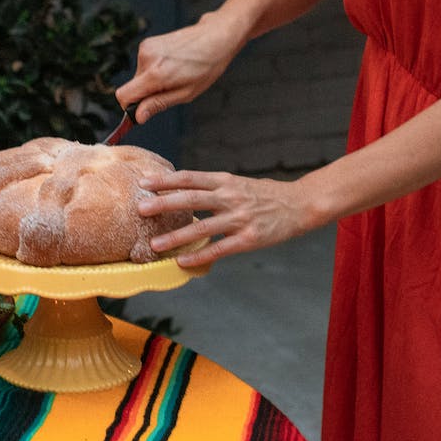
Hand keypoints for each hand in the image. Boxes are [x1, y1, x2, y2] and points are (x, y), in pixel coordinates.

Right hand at [115, 14, 242, 123]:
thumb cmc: (207, 66)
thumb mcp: (187, 93)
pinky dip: (154, 69)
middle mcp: (146, 59)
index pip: (123, 96)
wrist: (215, 36)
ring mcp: (145, 48)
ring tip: (175, 72)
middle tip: (172, 87)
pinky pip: (144, 65)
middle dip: (147, 93)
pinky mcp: (147, 42)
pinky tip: (173, 63)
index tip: (141, 111)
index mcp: (156, 74)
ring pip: (139, 76)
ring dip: (152, 80)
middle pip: (132, 86)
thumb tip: (138, 116)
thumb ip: (158, 104)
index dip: (129, 108)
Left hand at [136, 169, 314, 267]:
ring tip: (155, 244)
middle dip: (164, 204)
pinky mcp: (249, 238)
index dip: (165, 180)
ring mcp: (239, 218)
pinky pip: (219, 249)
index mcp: (224, 180)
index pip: (189, 178)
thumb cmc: (263, 195)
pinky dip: (200, 256)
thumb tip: (180, 190)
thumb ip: (212, 187)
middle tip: (140, 209)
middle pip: (191, 199)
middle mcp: (230, 197)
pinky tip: (182, 261)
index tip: (143, 183)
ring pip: (202, 227)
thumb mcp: (236, 183)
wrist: (299, 205)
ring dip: (176, 236)